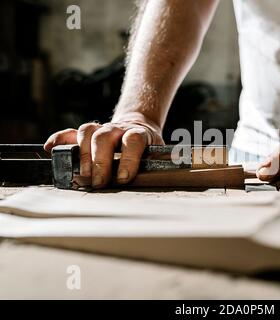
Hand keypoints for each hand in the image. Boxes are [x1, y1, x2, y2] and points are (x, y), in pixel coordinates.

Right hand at [44, 120, 163, 187]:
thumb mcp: (159, 154)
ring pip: (87, 131)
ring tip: (82, 174)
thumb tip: (164, 180)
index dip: (128, 158)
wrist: (140, 126)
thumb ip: (158, 165)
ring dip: (82, 153)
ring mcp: (101, 129)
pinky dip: (60, 140)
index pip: (134, 141)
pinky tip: (51, 149)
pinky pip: (70, 132)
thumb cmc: (149, 148)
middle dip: (100, 160)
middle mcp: (119, 128)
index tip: (123, 178)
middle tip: (99, 183)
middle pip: (105, 136)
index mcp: (140, 133)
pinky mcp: (87, 134)